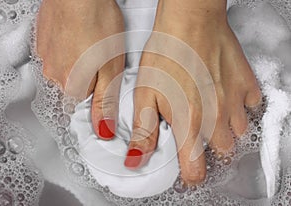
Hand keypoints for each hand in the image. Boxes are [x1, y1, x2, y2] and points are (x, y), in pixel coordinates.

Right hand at [36, 0, 124, 139]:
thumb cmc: (97, 23)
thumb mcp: (111, 69)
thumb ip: (105, 102)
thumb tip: (103, 130)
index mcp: (72, 86)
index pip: (84, 107)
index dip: (98, 96)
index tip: (104, 84)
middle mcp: (54, 74)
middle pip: (75, 88)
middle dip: (90, 79)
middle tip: (102, 60)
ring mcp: (46, 56)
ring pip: (66, 69)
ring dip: (79, 62)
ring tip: (92, 45)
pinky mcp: (44, 40)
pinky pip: (59, 53)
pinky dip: (70, 48)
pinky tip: (81, 36)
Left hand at [125, 0, 260, 184]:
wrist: (190, 22)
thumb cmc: (168, 53)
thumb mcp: (145, 94)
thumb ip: (144, 131)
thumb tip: (136, 158)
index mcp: (189, 122)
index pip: (196, 169)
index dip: (190, 175)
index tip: (186, 171)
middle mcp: (216, 117)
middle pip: (222, 153)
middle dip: (209, 151)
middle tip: (196, 135)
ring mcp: (235, 101)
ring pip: (239, 133)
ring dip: (225, 131)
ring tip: (209, 114)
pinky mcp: (246, 85)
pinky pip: (250, 108)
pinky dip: (239, 109)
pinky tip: (223, 97)